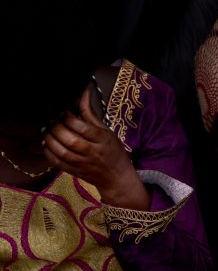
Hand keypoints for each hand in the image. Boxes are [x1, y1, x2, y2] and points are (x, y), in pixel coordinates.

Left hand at [43, 89, 149, 208]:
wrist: (116, 177)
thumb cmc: (113, 151)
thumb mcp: (107, 131)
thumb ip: (91, 114)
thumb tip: (83, 93)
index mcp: (103, 140)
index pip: (83, 128)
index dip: (70, 119)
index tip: (64, 112)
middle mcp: (93, 152)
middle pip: (70, 140)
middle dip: (57, 128)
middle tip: (53, 121)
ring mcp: (82, 164)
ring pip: (62, 152)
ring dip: (51, 139)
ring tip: (48, 130)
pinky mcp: (74, 172)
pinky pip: (57, 162)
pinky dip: (49, 152)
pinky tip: (48, 144)